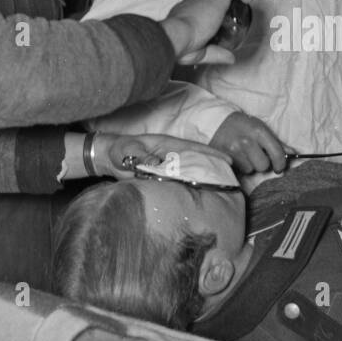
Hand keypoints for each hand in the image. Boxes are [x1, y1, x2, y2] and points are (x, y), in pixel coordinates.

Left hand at [91, 133, 231, 178]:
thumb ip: (140, 156)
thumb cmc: (118, 151)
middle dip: (215, 167)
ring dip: (205, 178)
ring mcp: (168, 165)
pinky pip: (180, 181)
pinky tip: (200, 195)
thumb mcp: (127, 151)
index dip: (211, 154)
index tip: (227, 160)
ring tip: (223, 187)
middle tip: (233, 177)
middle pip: (198, 160)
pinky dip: (190, 186)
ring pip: (190, 171)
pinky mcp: (162, 176)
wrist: (108, 158)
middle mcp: (171, 155)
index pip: (193, 149)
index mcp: (167, 145)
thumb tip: (156, 164)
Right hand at [160, 0, 252, 66]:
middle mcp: (194, 1)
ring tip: (241, 0)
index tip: (216, 13)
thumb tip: (231, 58)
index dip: (208, 3)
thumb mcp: (200, 53)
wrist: (175, 36)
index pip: (198, 0)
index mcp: (185, 11)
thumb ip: (216, 54)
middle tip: (231, 6)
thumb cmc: (180, 44)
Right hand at [210, 112, 286, 174]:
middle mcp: (246, 141)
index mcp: (258, 131)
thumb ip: (277, 142)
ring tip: (244, 153)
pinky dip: (240, 166)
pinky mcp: (224, 158)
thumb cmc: (242, 125)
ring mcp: (233, 150)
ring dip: (250, 165)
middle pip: (263, 166)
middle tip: (257, 156)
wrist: (216, 122)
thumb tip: (293, 153)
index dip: (280, 163)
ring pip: (250, 170)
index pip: (277, 154)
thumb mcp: (260, 128)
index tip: (279, 166)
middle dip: (262, 163)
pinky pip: (239, 170)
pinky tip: (236, 156)